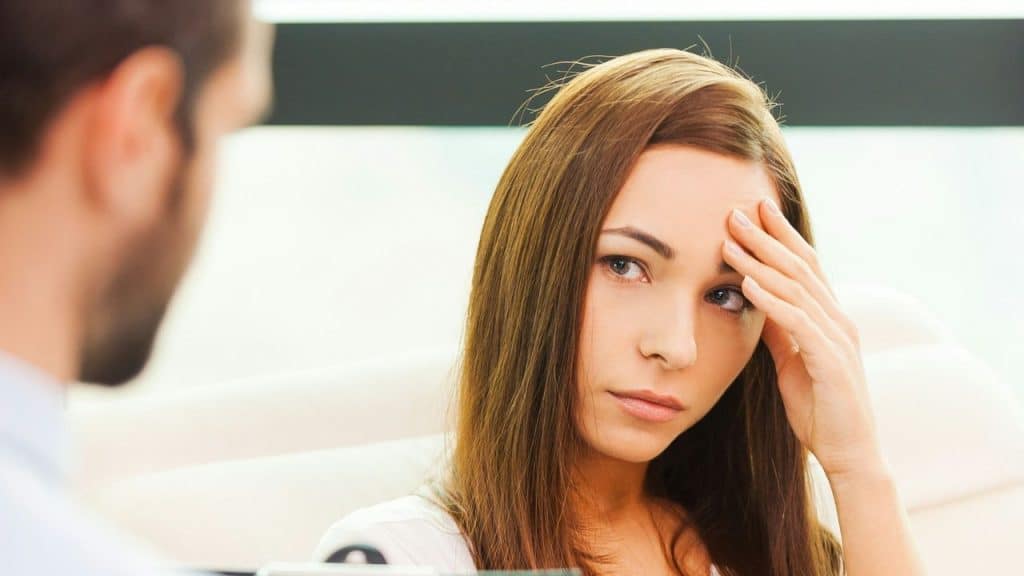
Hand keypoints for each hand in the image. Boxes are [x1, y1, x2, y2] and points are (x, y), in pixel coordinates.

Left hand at [721, 198, 882, 480]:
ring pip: (796, 289)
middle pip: (799, 267)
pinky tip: (749, 285)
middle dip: (766, 238)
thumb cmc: (820, 408)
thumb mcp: (791, 361)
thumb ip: (780, 330)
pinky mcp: (830, 362)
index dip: (782, 235)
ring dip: (761, 263)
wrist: (848, 453)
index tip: (756, 209)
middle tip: (735, 211)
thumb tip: (757, 299)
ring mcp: (837, 339)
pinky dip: (773, 302)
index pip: (806, 265)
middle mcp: (838, 320)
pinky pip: (798, 324)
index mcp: (830, 318)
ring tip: (731, 241)